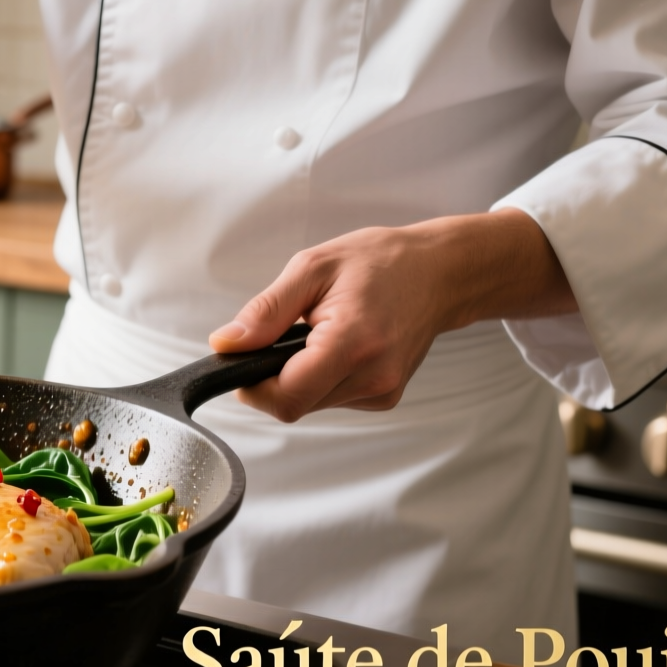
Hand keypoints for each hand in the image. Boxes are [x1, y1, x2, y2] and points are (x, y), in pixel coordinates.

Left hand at [209, 209, 577, 421]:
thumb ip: (265, 312)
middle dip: (273, 377)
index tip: (245, 360)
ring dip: (298, 376)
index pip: (286, 397)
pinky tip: (337, 345)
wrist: (440, 273)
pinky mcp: (385, 397)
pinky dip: (320, 377)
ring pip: (310, 404)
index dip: (253, 386)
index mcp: (353, 342)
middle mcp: (373, 376)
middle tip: (283, 335)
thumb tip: (226, 345)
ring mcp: (383, 391)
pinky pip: (331, 398)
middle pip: (294, 404)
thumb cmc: (380, 263)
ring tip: (317, 333)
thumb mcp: (311, 269)